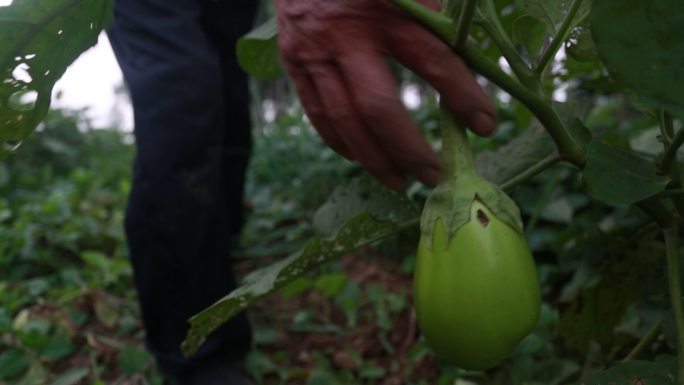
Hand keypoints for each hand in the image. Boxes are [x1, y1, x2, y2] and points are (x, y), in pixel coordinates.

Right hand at [276, 0, 494, 189]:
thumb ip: (434, 19)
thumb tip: (472, 64)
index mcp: (384, 8)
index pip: (432, 58)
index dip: (462, 95)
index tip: (485, 125)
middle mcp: (345, 35)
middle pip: (378, 106)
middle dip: (409, 148)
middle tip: (433, 175)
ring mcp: (313, 53)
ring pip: (344, 120)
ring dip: (374, 159)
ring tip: (401, 182)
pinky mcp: (293, 64)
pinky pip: (317, 114)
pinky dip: (341, 143)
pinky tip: (362, 159)